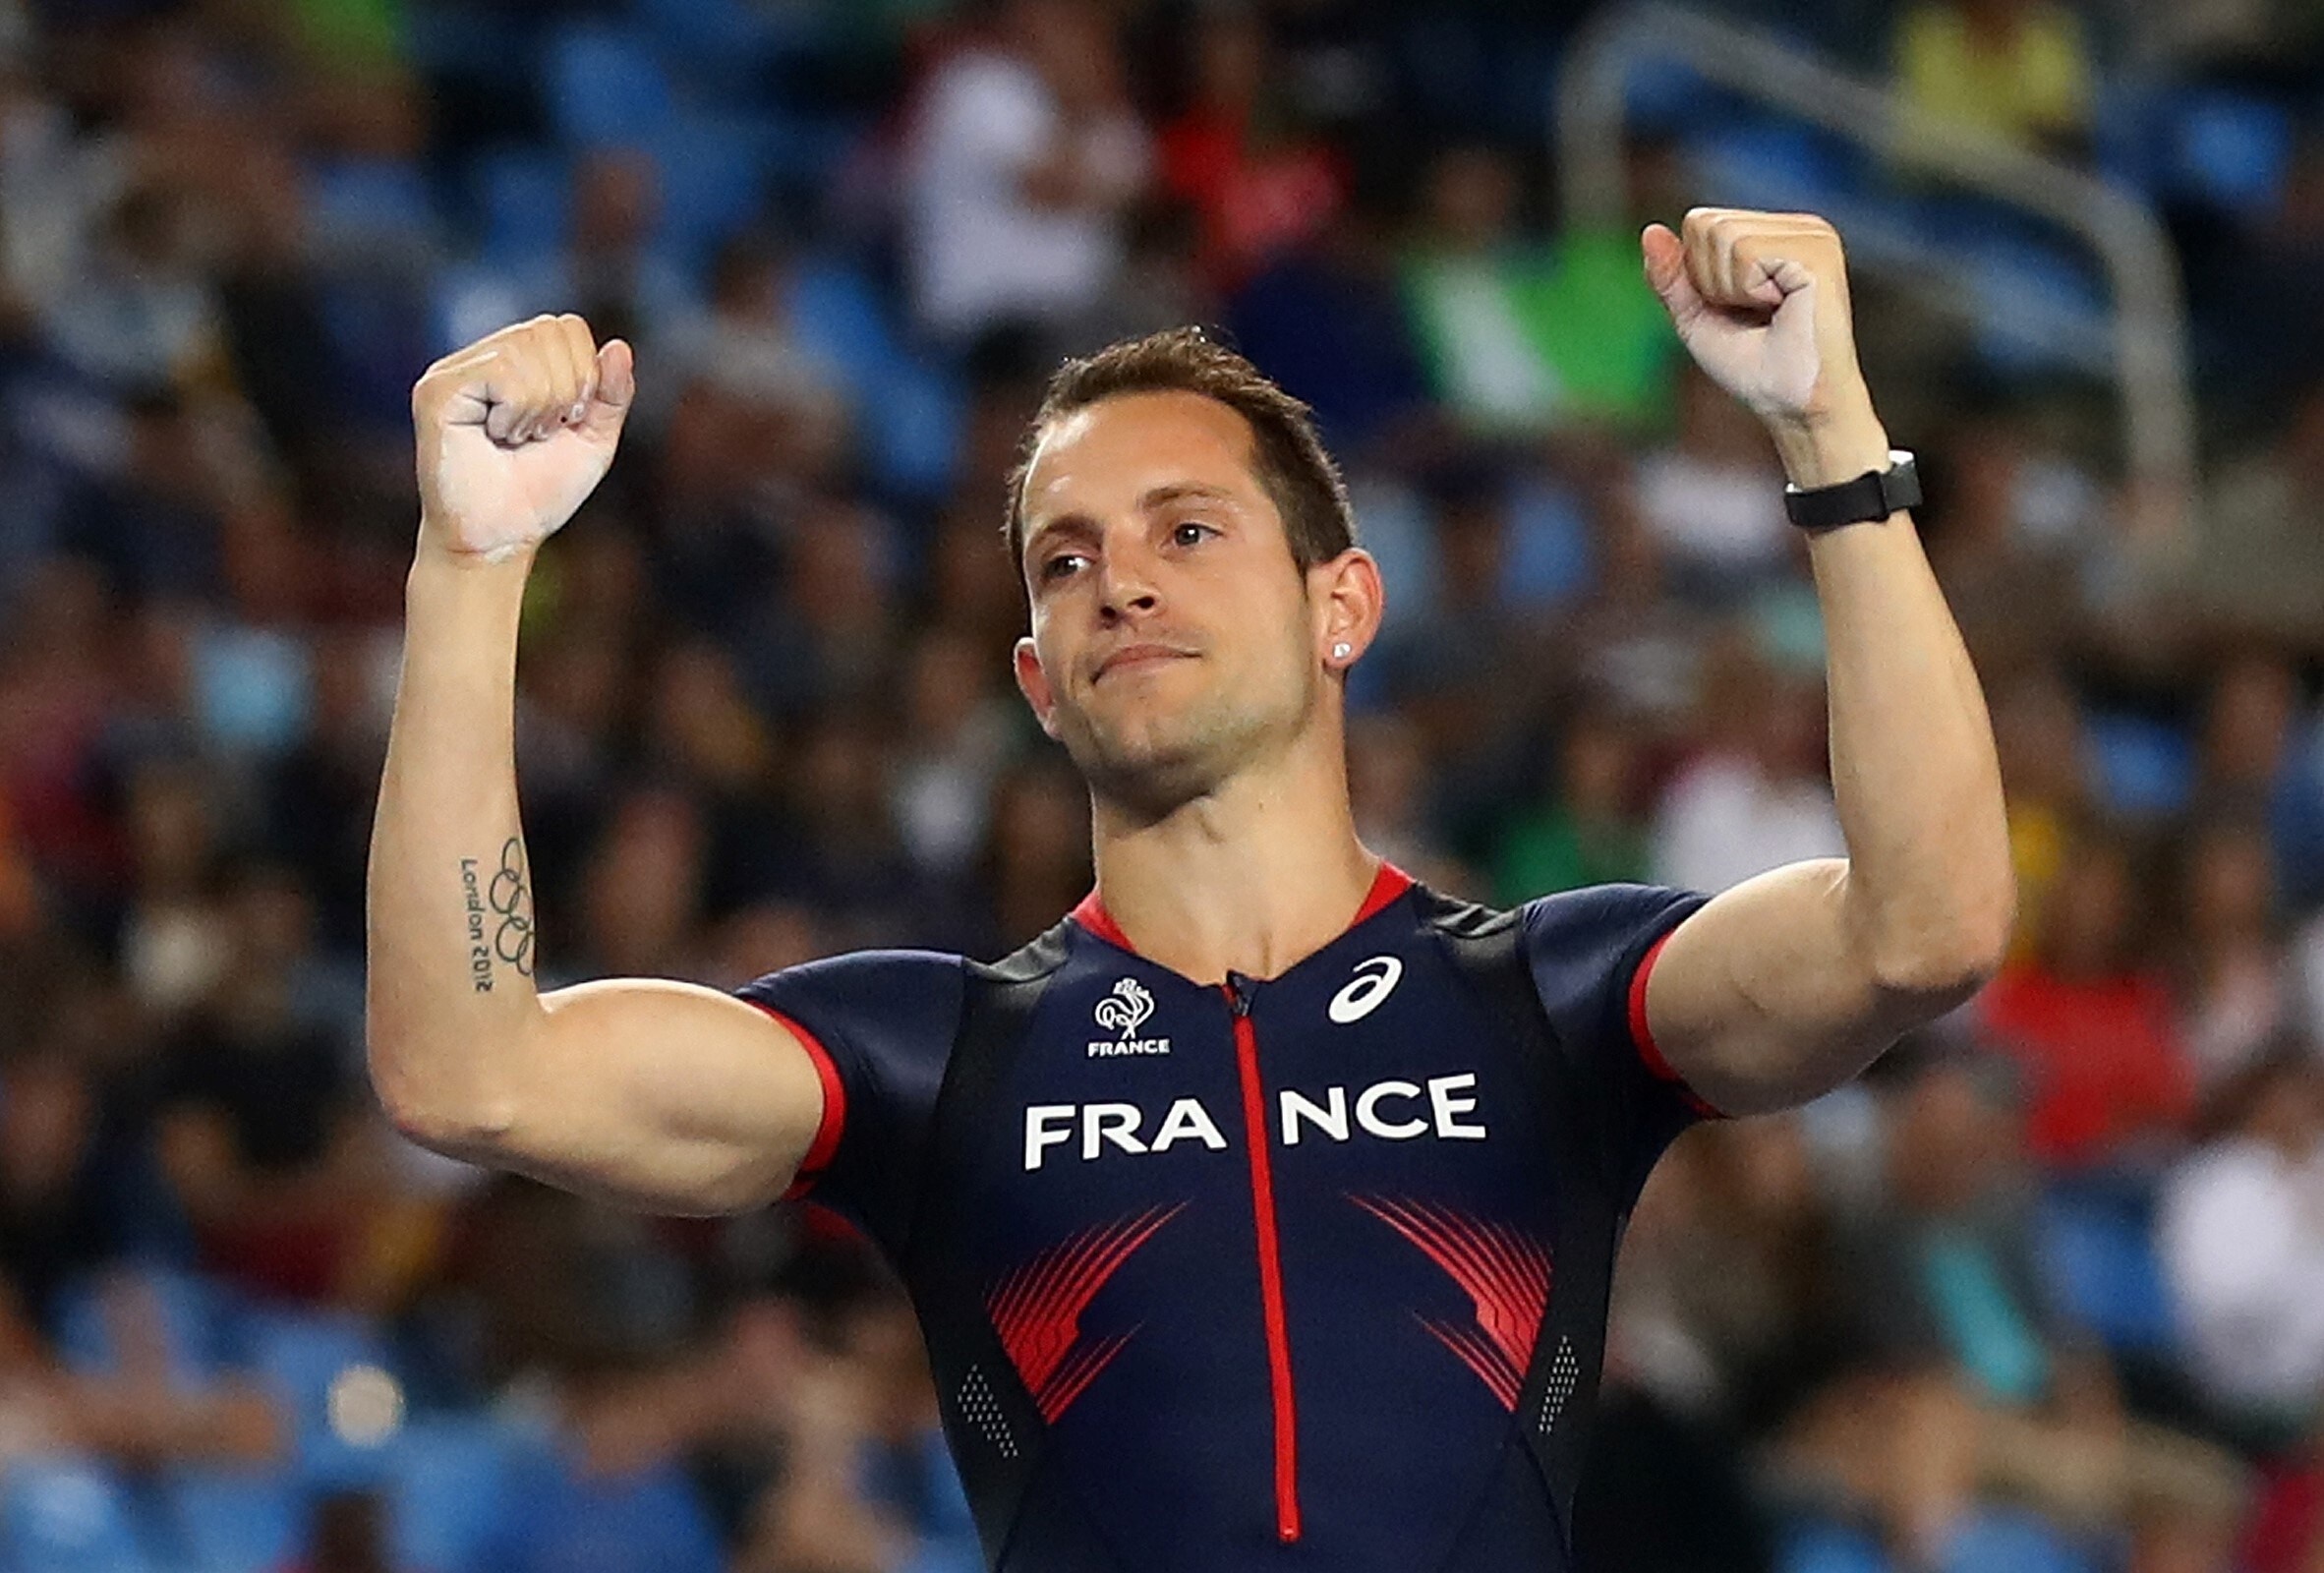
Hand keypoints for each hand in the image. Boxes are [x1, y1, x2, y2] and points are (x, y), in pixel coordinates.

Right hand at [412, 314, 633, 565]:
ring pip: (526, 348)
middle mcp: (483, 356)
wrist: (500, 538)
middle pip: (550, 329)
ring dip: (540, 406)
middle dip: (566, 390)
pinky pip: (501, 370)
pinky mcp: (437, 389)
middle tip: (540, 433)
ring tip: (516, 438)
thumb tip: (619, 346)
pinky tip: (496, 436)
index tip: (567, 421)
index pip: (567, 327)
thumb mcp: (593, 440)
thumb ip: (612, 394)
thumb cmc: (540, 493)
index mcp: (518, 361)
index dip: (584, 373)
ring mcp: (455, 369)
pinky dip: (516, 411)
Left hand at [1642, 209, 1870, 432]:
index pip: (1699, 222)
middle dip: (1711, 281)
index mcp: (1775, 235)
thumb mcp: (1697, 317)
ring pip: (1722, 234)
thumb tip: (1650, 231)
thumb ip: (1671, 276)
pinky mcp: (1817, 251)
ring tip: (1770, 313)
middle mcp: (1797, 227)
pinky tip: (1783, 309)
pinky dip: (1748, 291)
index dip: (1698, 276)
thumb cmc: (1755, 369)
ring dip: (1730, 289)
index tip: (1737, 310)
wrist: (1795, 406)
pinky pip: (1745, 253)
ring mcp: (1811, 234)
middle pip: (1705, 223)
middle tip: (1754, 315)